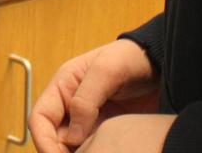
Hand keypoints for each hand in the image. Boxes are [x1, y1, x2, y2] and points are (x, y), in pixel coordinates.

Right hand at [30, 39, 159, 152]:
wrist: (161, 64)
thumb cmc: (132, 58)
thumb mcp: (108, 70)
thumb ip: (85, 100)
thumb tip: (72, 135)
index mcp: (63, 87)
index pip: (40, 118)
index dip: (42, 140)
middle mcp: (70, 106)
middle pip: (52, 138)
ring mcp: (88, 120)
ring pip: (71, 147)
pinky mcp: (104, 131)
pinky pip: (91, 149)